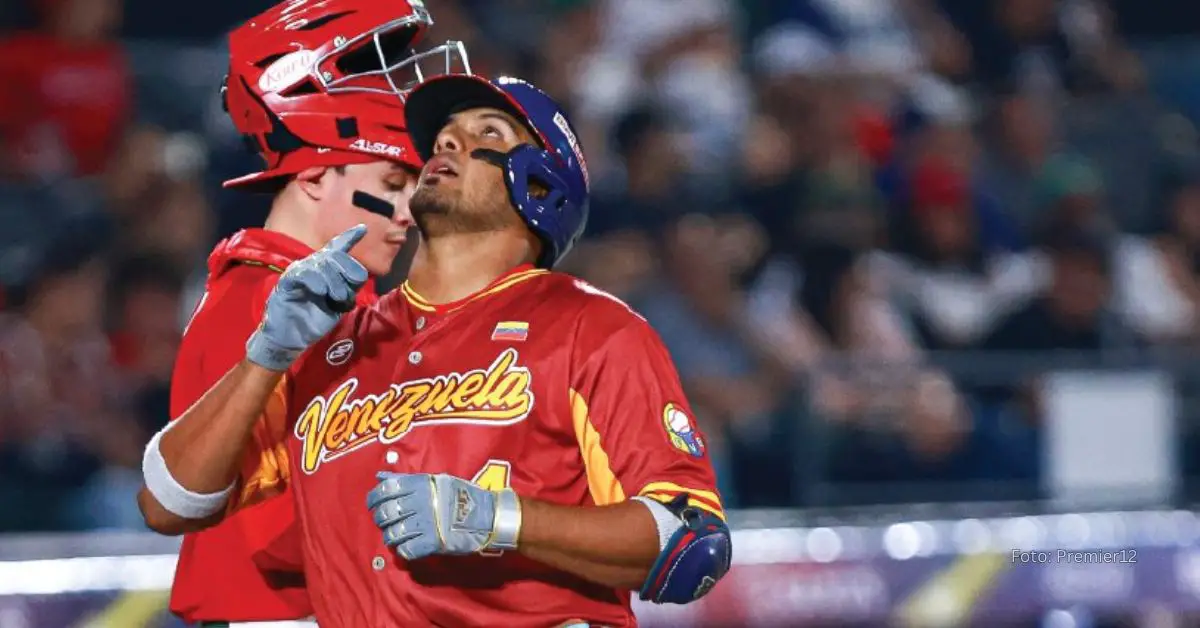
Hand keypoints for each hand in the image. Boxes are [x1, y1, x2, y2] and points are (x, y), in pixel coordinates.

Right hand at [246, 225, 367, 370]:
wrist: (292, 337)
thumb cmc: (315, 319)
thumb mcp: (339, 303)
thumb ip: (349, 288)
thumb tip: (359, 276)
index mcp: (326, 270)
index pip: (338, 248)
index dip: (349, 237)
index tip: (363, 228)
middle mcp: (312, 266)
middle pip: (335, 256)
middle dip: (347, 272)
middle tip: (347, 294)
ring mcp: (299, 272)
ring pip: (322, 264)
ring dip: (335, 282)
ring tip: (336, 298)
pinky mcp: (287, 282)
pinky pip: (303, 274)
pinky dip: (316, 281)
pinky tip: (321, 291)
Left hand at [367, 472, 521, 559]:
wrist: (487, 515)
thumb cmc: (461, 495)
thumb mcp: (435, 480)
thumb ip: (406, 480)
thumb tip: (379, 477)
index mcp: (420, 485)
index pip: (385, 490)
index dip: (374, 498)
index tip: (373, 504)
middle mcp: (419, 503)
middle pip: (385, 513)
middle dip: (381, 519)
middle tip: (386, 522)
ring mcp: (425, 524)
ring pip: (393, 534)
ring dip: (391, 537)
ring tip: (396, 536)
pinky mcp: (431, 543)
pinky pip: (406, 550)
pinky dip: (403, 550)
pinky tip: (407, 546)